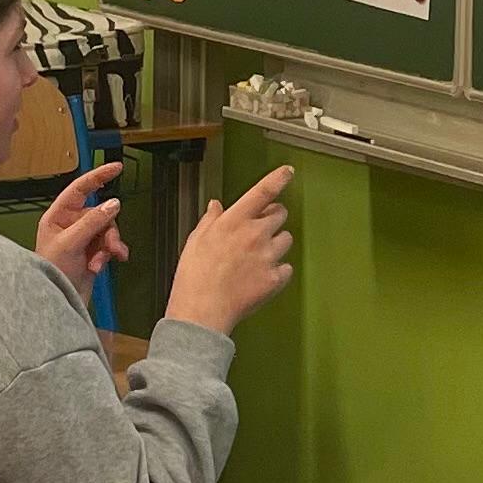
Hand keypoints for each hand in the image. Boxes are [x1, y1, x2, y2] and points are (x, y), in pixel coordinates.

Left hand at [34, 160, 126, 302]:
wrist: (55, 302)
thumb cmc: (51, 272)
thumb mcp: (70, 244)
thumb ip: (93, 222)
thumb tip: (114, 204)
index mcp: (58, 216)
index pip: (80, 189)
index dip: (98, 176)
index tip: (117, 168)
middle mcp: (70, 225)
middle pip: (100, 213)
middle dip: (107, 230)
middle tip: (109, 246)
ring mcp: (82, 239)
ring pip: (107, 231)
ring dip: (109, 245)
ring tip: (102, 261)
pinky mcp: (92, 253)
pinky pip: (109, 245)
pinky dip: (111, 253)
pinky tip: (111, 263)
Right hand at [167, 165, 293, 335]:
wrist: (202, 310)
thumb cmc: (194, 277)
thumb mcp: (196, 240)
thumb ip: (211, 220)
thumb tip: (216, 207)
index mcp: (234, 221)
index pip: (262, 192)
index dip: (278, 179)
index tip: (287, 172)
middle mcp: (255, 235)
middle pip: (280, 214)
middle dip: (273, 217)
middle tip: (261, 228)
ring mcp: (268, 256)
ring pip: (286, 239)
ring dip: (277, 243)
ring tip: (258, 256)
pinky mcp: (275, 278)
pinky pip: (286, 267)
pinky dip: (278, 270)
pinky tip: (261, 276)